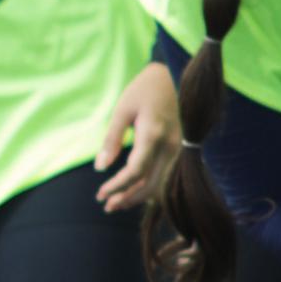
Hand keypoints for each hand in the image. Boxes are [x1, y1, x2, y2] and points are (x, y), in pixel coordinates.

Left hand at [95, 62, 181, 213]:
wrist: (175, 75)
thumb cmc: (144, 89)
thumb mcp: (122, 110)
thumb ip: (112, 139)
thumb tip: (100, 168)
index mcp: (153, 135)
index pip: (135, 172)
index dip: (117, 186)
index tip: (100, 194)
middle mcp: (170, 146)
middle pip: (150, 184)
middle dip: (128, 198)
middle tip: (106, 206)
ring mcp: (178, 149)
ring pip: (160, 183)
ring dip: (139, 197)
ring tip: (118, 203)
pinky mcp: (180, 149)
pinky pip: (165, 175)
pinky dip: (149, 187)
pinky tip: (135, 191)